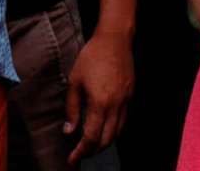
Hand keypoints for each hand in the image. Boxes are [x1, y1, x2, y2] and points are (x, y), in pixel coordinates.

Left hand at [64, 26, 133, 160]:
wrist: (115, 39)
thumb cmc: (92, 57)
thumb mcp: (74, 81)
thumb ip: (72, 109)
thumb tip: (69, 131)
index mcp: (100, 103)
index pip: (91, 138)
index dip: (81, 152)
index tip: (72, 159)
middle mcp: (116, 106)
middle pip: (106, 140)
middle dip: (93, 151)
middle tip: (80, 153)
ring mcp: (126, 101)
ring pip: (117, 133)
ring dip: (104, 142)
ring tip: (91, 143)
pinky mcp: (130, 95)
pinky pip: (123, 120)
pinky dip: (113, 130)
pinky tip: (104, 127)